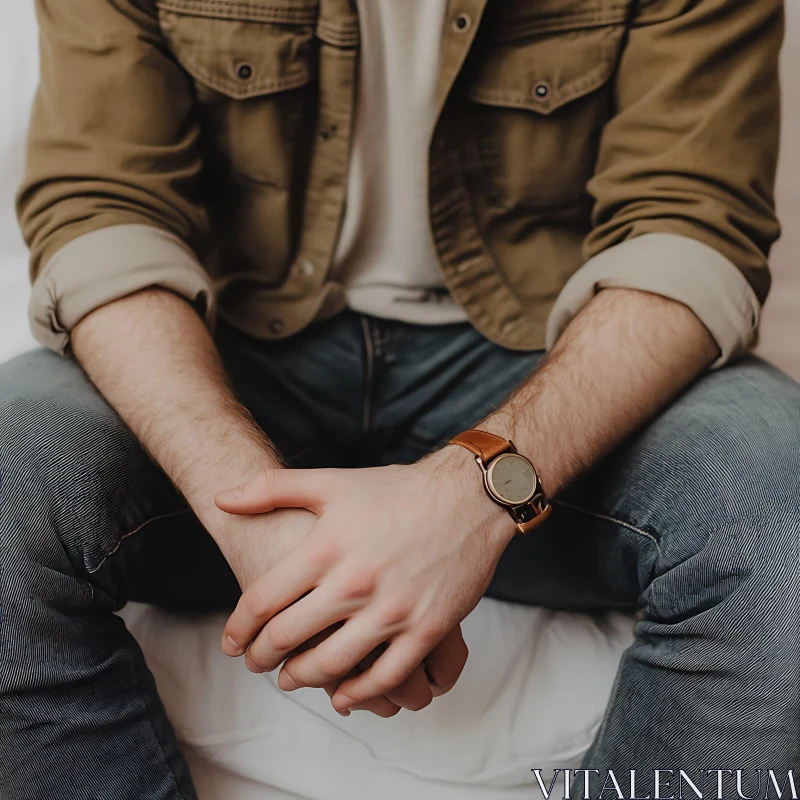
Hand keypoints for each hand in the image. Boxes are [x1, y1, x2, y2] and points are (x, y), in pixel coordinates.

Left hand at [213, 503, 437, 716]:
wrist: (467, 497)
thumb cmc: (397, 490)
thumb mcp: (332, 482)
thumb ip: (273, 489)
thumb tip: (222, 498)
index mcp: (326, 548)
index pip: (262, 602)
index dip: (239, 629)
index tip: (233, 642)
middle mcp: (354, 583)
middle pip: (289, 638)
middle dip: (262, 657)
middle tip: (256, 663)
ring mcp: (393, 610)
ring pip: (331, 664)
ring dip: (302, 678)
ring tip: (291, 678)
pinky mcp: (427, 629)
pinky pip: (385, 678)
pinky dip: (358, 693)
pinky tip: (343, 694)